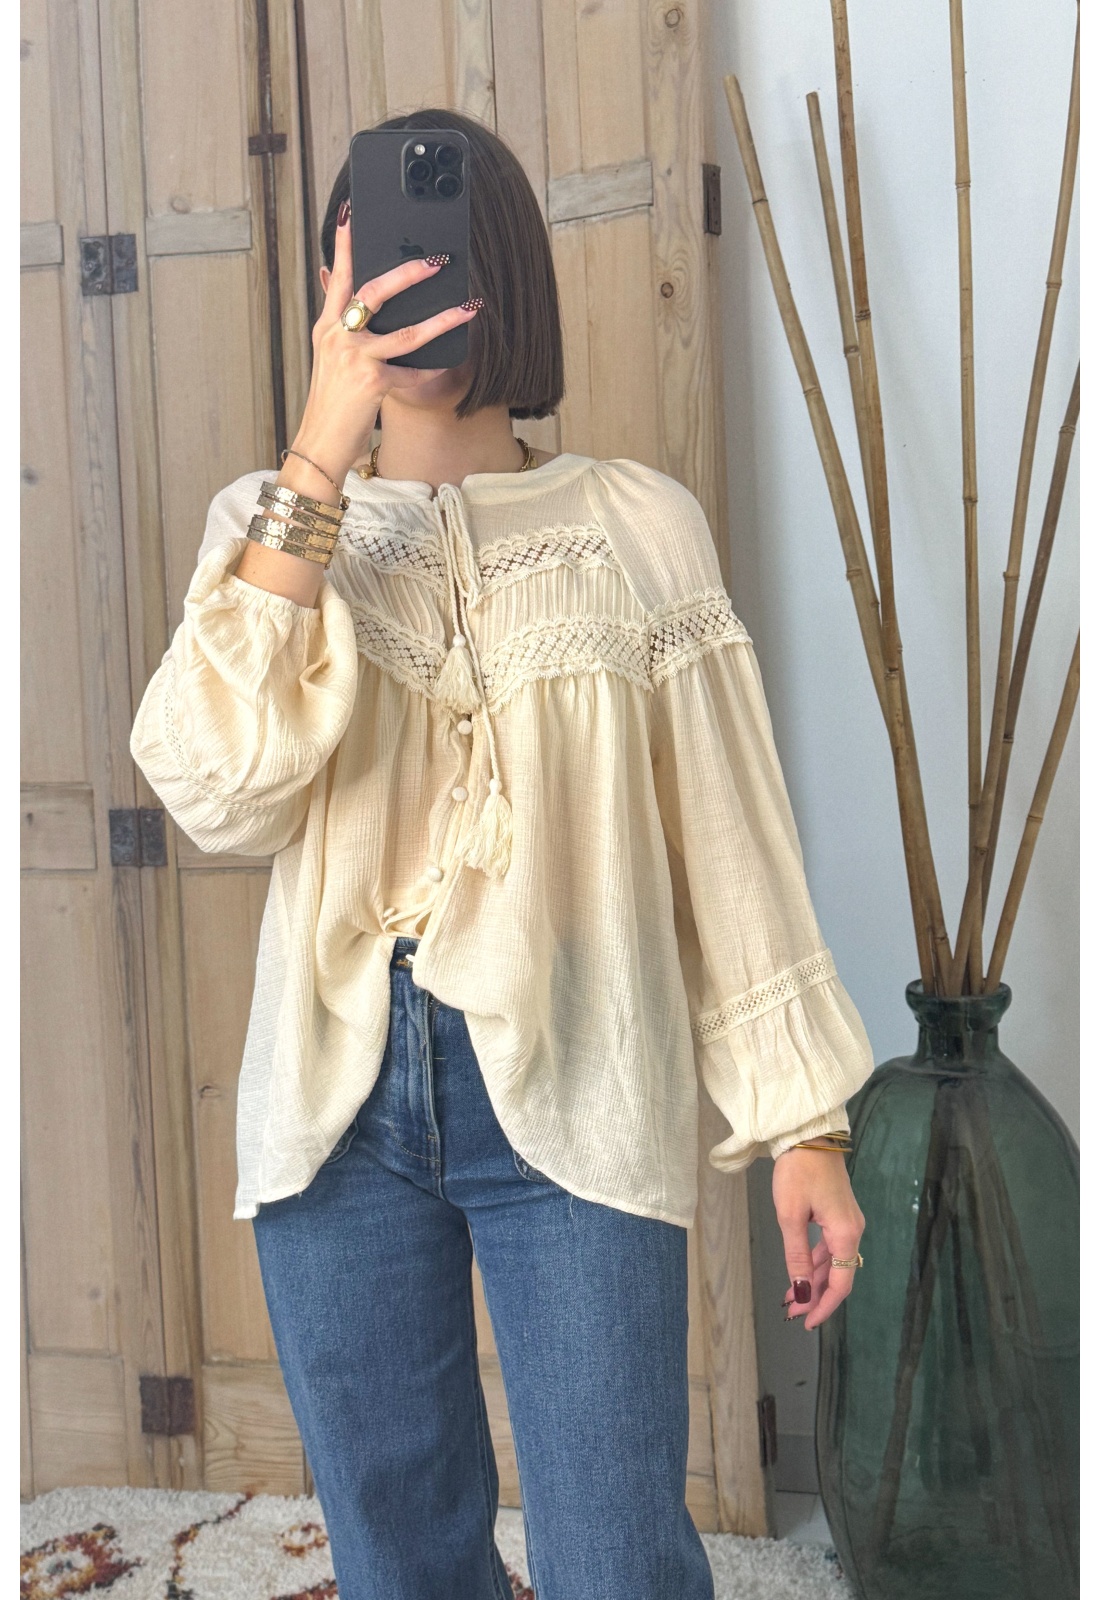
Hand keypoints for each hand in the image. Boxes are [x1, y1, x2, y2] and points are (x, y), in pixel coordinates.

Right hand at [293, 205, 480, 484]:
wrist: (320, 443)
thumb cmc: (332, 402)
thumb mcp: (329, 359)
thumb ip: (338, 322)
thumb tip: (331, 277)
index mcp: (327, 327)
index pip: (337, 277)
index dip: (344, 244)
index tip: (352, 213)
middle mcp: (338, 337)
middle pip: (375, 291)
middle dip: (409, 272)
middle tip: (437, 259)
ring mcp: (355, 358)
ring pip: (407, 332)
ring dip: (442, 319)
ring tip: (468, 306)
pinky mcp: (373, 382)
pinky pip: (413, 371)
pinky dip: (432, 370)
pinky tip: (448, 363)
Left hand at [773, 1147, 864, 1330]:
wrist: (808, 1134)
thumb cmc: (798, 1172)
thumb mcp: (790, 1216)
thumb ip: (796, 1256)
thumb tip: (801, 1292)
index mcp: (846, 1233)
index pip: (841, 1283)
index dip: (824, 1306)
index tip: (805, 1322)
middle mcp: (853, 1230)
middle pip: (838, 1274)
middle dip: (815, 1295)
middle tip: (791, 1311)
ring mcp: (847, 1221)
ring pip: (833, 1261)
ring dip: (813, 1279)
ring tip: (791, 1295)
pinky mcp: (838, 1213)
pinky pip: (830, 1246)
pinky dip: (815, 1261)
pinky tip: (800, 1271)